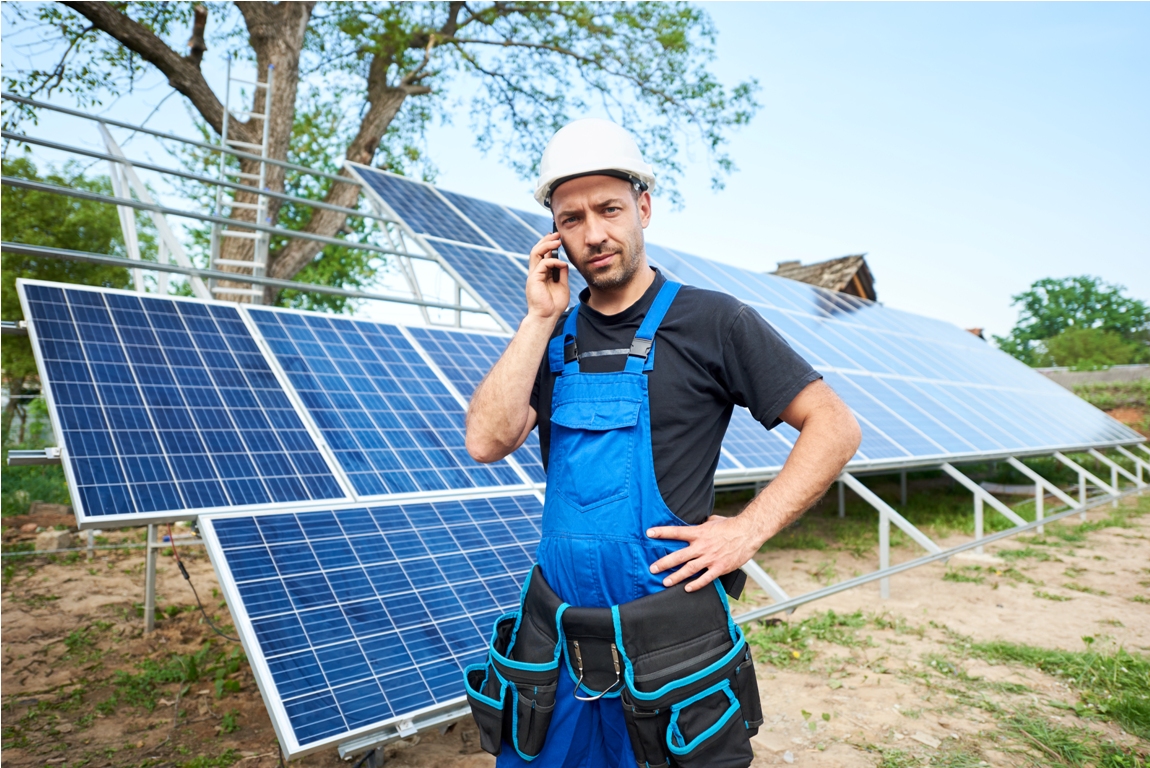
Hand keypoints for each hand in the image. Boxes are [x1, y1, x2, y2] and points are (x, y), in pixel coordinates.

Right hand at [525, 232, 569, 322]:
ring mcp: (533, 275)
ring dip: (546, 245)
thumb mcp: (562, 285)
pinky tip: (562, 263)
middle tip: (557, 234)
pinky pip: (542, 264)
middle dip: (546, 240)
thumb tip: (564, 262)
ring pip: (535, 253)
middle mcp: (535, 273)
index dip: (548, 244)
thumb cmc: (554, 305)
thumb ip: (562, 274)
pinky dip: (553, 261)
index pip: (542, 255)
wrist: (547, 317)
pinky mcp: (534, 279)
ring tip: (557, 240)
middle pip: (536, 250)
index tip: (557, 237)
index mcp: (541, 274)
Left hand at [647, 514, 763, 591]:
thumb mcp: (713, 520)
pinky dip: (696, 584)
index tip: (649, 533)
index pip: (676, 532)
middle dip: (664, 563)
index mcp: (699, 533)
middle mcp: (702, 546)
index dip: (662, 532)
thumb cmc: (731, 525)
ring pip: (689, 569)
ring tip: (665, 581)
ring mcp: (710, 558)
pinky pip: (706, 578)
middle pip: (679, 556)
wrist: (748, 532)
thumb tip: (698, 522)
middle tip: (652, 568)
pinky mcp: (720, 567)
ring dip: (676, 576)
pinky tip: (687, 588)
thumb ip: (702, 524)